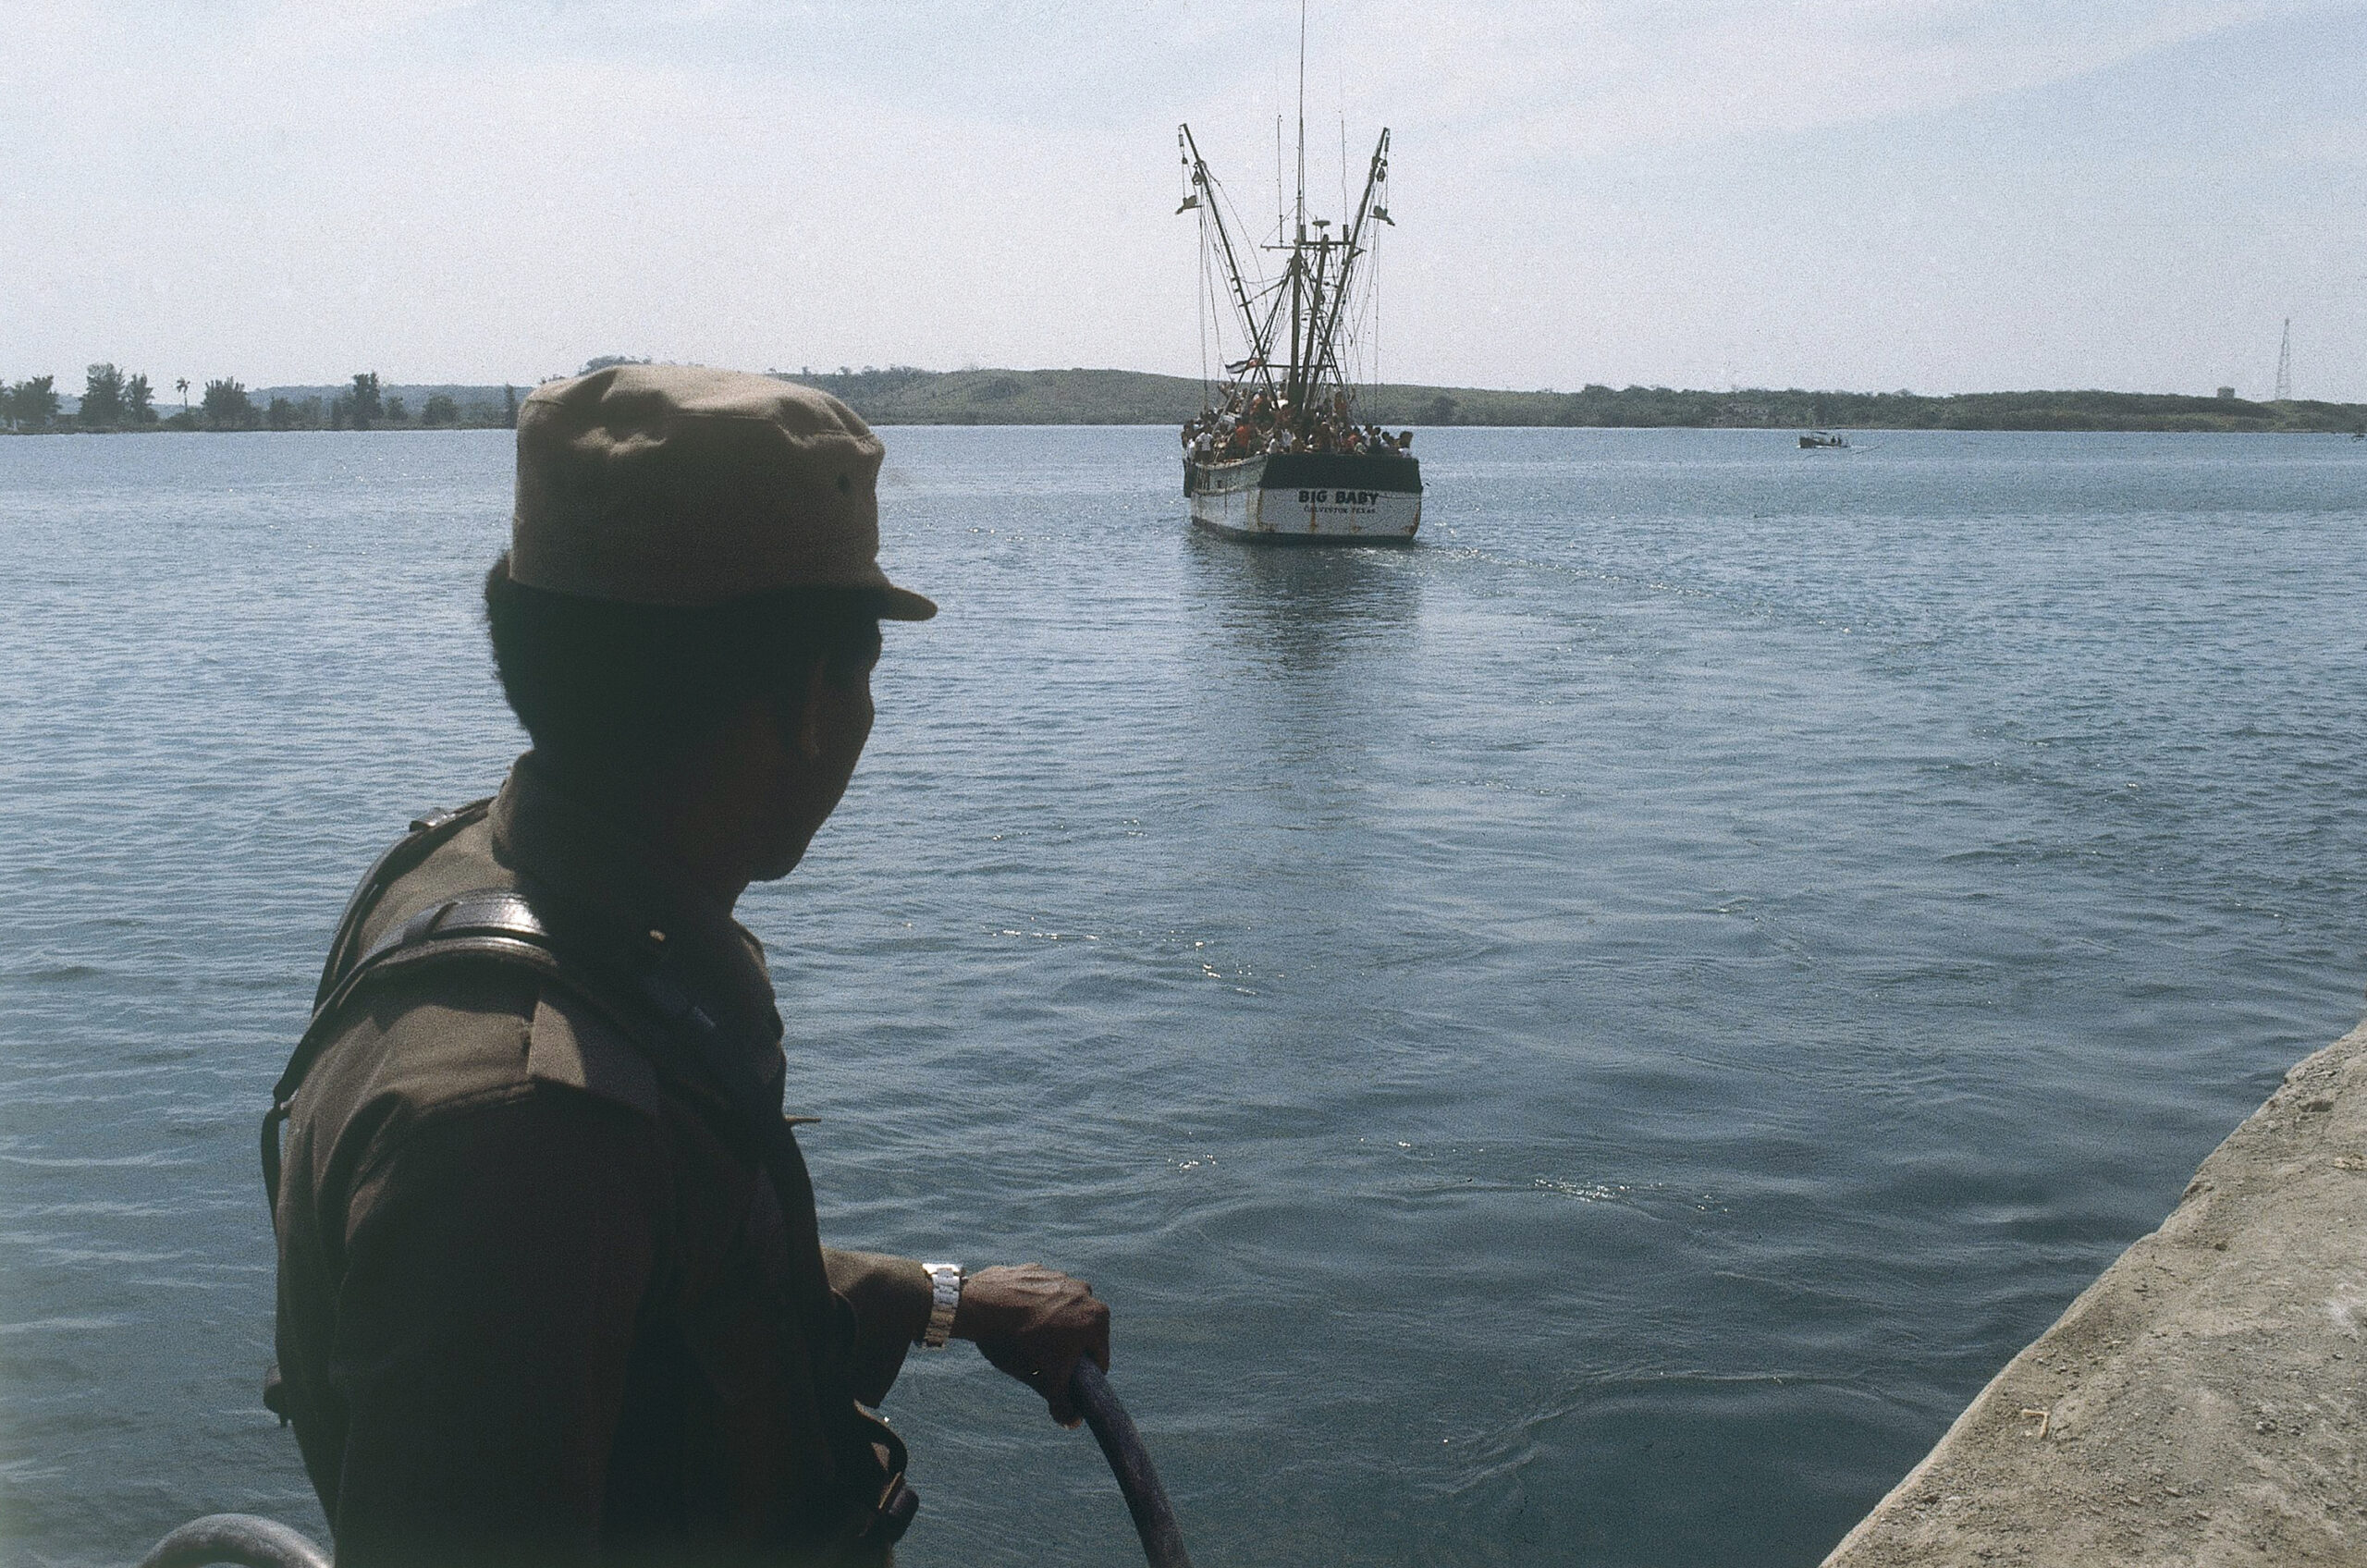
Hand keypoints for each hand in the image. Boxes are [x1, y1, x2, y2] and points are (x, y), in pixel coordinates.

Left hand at [952, 1263, 1110, 1426]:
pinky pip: (1043, 1295)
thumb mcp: (1042, 1378)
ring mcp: (1062, 1278)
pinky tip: (1014, 1318)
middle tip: (1042, 1360)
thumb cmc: (1016, 1342)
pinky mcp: (1039, 1269)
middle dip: (1067, 1348)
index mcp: (1097, 1321)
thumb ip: (1061, 1401)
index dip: (1081, 1375)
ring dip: (1052, 1325)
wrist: (982, 1305)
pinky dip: (1034, 1307)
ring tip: (1026, 1338)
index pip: (1098, 1359)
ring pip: (1064, 1312)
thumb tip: (1072, 1422)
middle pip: (1083, 1333)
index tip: (1062, 1379)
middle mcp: (1087, 1294)